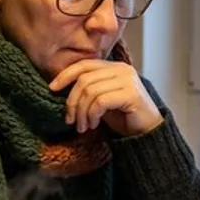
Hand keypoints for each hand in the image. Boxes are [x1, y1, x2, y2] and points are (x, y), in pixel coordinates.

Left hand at [48, 60, 162, 136]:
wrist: (147, 134)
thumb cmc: (123, 118)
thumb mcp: (100, 100)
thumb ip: (87, 90)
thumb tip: (58, 88)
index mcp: (114, 67)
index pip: (84, 65)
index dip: (65, 75)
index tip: (52, 88)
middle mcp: (122, 70)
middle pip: (84, 79)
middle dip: (72, 102)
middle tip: (70, 120)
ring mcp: (128, 80)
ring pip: (90, 91)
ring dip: (82, 112)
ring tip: (83, 126)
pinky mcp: (131, 94)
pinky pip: (100, 101)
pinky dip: (92, 114)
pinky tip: (94, 124)